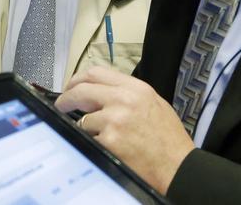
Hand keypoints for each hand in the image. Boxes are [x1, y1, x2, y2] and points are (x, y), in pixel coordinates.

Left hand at [56, 66, 193, 194]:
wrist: (178, 167)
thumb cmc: (168, 138)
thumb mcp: (154, 103)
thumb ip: (128, 92)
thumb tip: (100, 90)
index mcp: (136, 88)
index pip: (96, 72)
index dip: (78, 78)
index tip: (71, 86)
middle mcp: (123, 99)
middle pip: (82, 90)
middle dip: (66, 98)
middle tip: (61, 105)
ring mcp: (114, 120)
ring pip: (83, 118)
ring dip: (85, 127)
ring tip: (98, 135)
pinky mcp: (109, 141)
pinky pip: (89, 138)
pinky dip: (92, 142)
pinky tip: (105, 147)